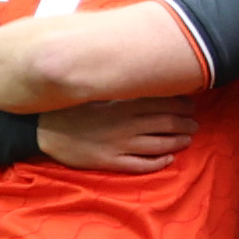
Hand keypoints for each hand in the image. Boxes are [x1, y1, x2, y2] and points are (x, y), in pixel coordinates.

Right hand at [36, 98, 191, 172]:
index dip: (181, 104)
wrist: (44, 128)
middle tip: (195, 123)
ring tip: (188, 139)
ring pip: (158, 145)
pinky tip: (167, 159)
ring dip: (177, 142)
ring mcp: (119, 145)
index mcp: (123, 104)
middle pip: (166, 123)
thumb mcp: (96, 90)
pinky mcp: (111, 162)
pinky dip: (158, 163)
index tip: (191, 104)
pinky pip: (140, 165)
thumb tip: (141, 73)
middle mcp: (126, 125)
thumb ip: (119, 85)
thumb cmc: (69, 105)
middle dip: (185, 123)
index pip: (162, 102)